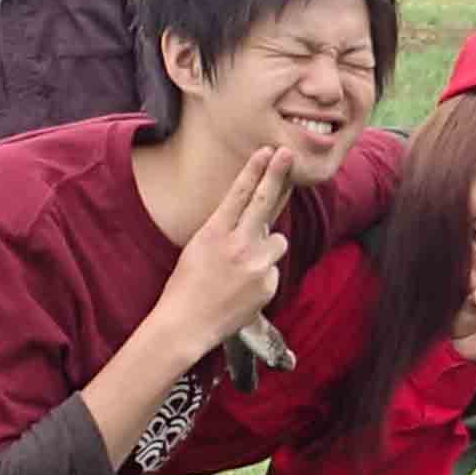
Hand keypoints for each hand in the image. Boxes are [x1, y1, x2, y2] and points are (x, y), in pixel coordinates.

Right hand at [162, 147, 292, 355]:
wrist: (186, 324)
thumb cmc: (187, 285)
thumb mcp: (198, 248)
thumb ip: (229, 231)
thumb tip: (260, 221)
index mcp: (214, 231)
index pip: (239, 193)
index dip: (254, 169)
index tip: (266, 150)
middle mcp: (237, 243)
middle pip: (264, 202)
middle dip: (277, 175)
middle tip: (288, 154)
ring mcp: (255, 264)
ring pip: (278, 240)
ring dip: (268, 247)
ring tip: (243, 268)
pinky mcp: (268, 284)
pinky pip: (273, 270)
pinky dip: (263, 275)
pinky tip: (242, 289)